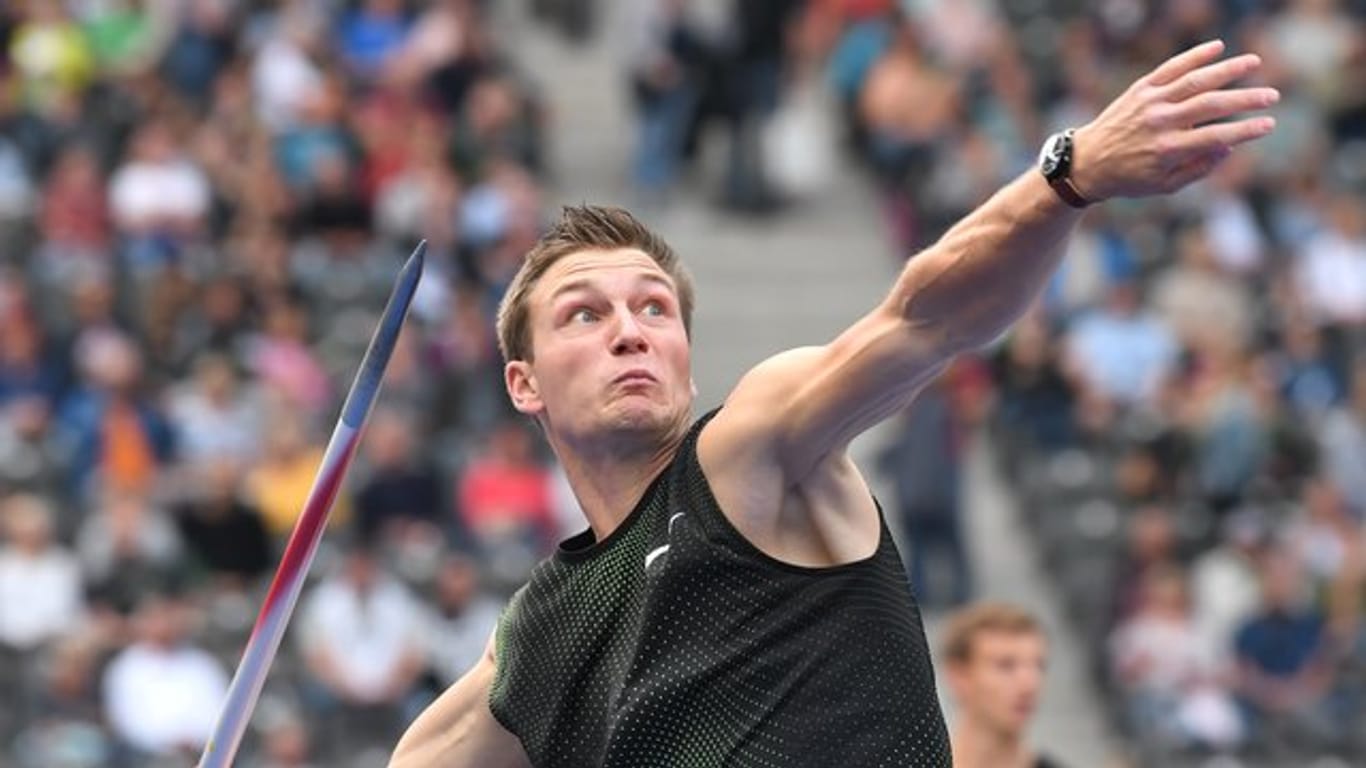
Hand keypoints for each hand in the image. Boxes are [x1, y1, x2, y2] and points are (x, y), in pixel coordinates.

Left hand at [1071, 40, 1277, 201]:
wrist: (1087, 161)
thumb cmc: (1130, 177)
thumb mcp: (1165, 185)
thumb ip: (1198, 168)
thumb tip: (1230, 147)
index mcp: (1167, 150)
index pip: (1215, 137)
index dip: (1245, 130)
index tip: (1269, 125)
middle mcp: (1160, 123)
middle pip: (1210, 105)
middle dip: (1245, 100)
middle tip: (1272, 96)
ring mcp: (1150, 103)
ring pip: (1194, 81)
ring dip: (1226, 70)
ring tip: (1253, 62)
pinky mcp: (1140, 90)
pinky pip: (1170, 68)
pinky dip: (1193, 56)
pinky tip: (1217, 47)